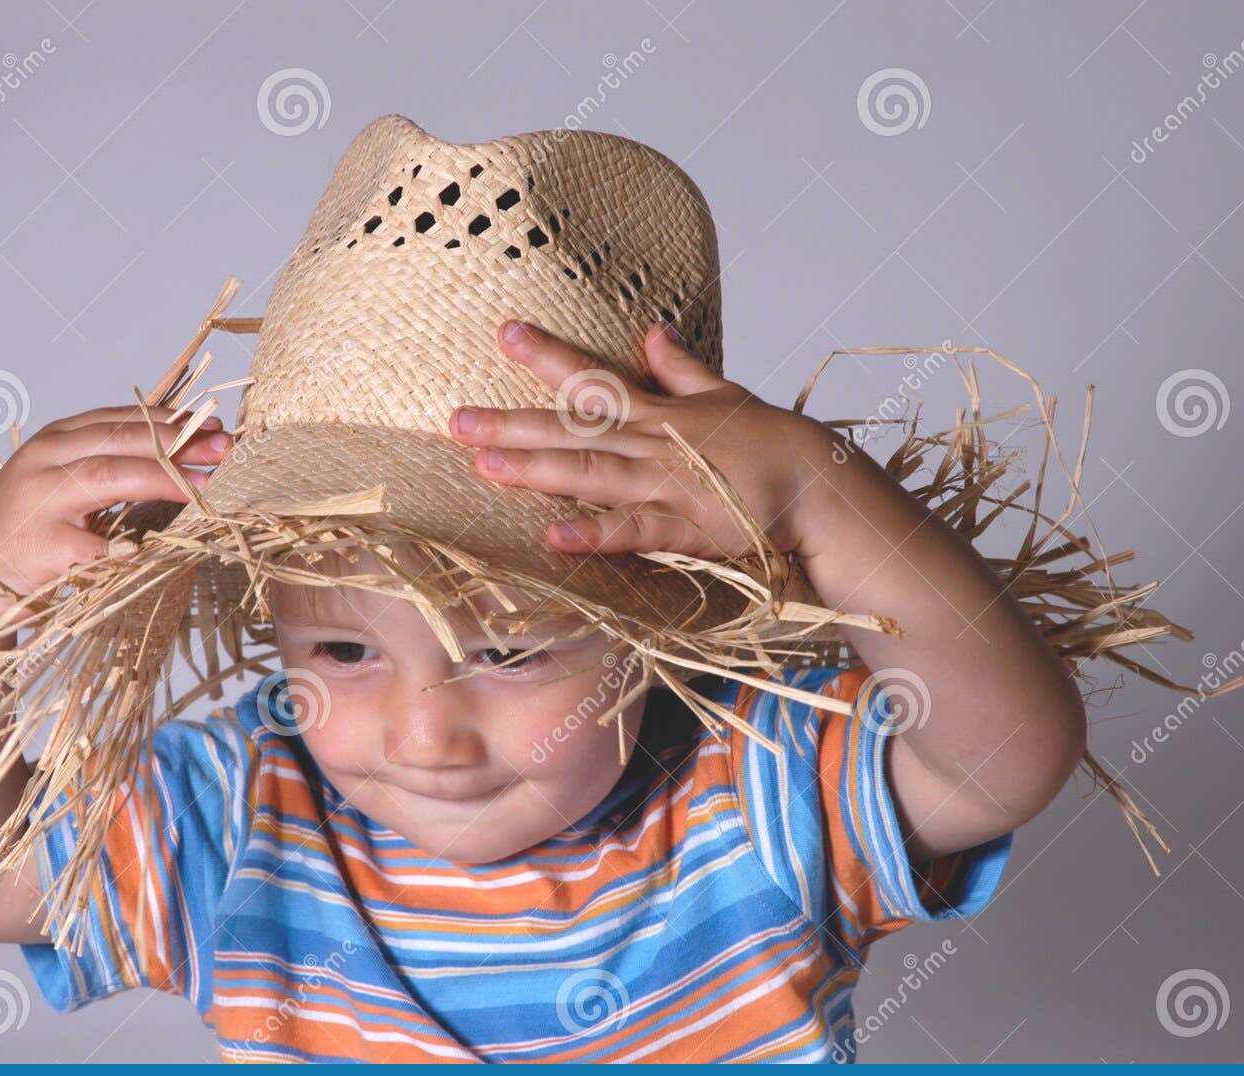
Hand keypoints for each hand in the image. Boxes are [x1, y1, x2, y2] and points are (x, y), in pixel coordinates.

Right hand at [0, 404, 233, 601]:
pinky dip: (124, 545)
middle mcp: (43, 460)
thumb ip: (109, 466)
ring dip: (162, 478)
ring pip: (107, 475)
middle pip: (120, 441)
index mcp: (54, 440)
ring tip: (207, 487)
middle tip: (225, 447)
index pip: (120, 420)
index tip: (213, 423)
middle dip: (178, 442)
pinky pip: (90, 545)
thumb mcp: (64, 487)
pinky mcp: (37, 545)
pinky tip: (156, 547)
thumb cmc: (29, 533)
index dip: (170, 420)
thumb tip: (180, 451)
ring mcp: (37, 500)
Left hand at [449, 320, 827, 559]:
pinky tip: (554, 538)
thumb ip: (683, 368)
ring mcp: (669, 485)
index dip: (548, 355)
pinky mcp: (689, 528)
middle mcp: (656, 443)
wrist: (826, 489)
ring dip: (536, 469)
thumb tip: (652, 330)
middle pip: (574, 429)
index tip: (504, 332)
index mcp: (663, 411)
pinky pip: (635, 532)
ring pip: (591, 473)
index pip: (595, 377)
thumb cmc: (779, 446)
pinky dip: (596, 535)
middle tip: (456, 420)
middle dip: (513, 423)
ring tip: (483, 467)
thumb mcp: (728, 395)